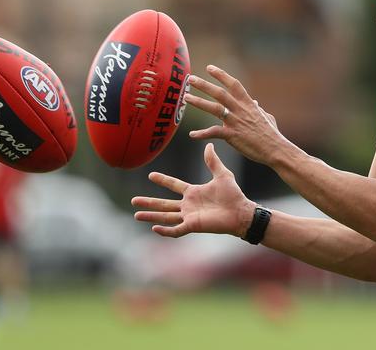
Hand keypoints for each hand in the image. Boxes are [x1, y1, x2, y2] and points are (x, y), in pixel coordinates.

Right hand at [132, 143, 255, 237]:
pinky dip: (165, 230)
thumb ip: (213, 161)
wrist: (241, 211)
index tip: (151, 175)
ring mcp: (189, 216)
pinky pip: (176, 230)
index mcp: (193, 192)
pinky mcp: (193, 226)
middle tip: (134, 201)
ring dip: (151, 216)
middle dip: (149, 202)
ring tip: (136, 214)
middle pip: (164, 204)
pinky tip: (154, 228)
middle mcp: (188, 205)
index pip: (174, 185)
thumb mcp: (222, 174)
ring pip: (166, 217)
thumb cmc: (234, 195)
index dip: (163, 180)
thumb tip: (209, 145)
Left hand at [185, 65, 288, 164]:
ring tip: (186, 98)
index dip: (221, 75)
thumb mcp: (266, 117)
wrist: (275, 149)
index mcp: (248, 104)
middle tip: (190, 79)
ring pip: (214, 108)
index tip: (209, 68)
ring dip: (199, 102)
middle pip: (219, 93)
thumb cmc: (272, 135)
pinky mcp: (232, 135)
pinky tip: (192, 135)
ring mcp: (235, 122)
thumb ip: (258, 109)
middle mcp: (240, 110)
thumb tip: (255, 103)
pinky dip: (202, 134)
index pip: (233, 84)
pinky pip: (213, 132)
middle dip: (204, 85)